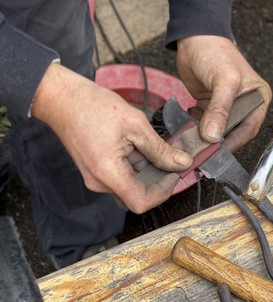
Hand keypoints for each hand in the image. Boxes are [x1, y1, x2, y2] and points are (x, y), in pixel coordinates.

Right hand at [31, 63, 192, 212]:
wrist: (62, 98)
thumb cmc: (93, 106)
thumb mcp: (135, 124)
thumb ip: (160, 149)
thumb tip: (182, 162)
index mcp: (108, 173)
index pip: (141, 202)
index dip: (163, 192)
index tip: (174, 174)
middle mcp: (99, 182)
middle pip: (136, 194)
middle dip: (158, 179)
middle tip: (172, 159)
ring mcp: (95, 177)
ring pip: (130, 184)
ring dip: (147, 170)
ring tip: (155, 147)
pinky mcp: (95, 170)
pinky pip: (121, 175)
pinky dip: (135, 165)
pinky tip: (141, 146)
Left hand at [176, 35, 271, 151]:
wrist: (193, 37)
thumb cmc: (215, 52)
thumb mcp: (223, 80)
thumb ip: (219, 109)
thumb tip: (214, 136)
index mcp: (258, 98)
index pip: (250, 128)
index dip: (235, 142)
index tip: (218, 153)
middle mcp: (245, 104)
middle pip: (233, 132)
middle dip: (218, 142)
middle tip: (203, 152)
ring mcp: (227, 106)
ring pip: (218, 130)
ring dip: (205, 137)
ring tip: (192, 142)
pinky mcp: (210, 105)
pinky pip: (205, 123)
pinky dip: (197, 128)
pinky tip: (188, 127)